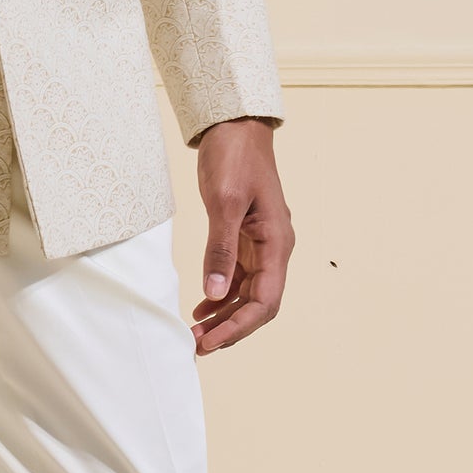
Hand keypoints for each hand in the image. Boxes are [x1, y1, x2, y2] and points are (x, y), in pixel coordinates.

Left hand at [189, 119, 292, 356]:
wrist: (236, 127)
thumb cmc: (235, 158)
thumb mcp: (224, 203)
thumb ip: (220, 250)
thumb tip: (214, 294)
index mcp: (277, 243)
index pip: (265, 301)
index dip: (238, 327)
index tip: (211, 342)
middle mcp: (274, 249)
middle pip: (259, 304)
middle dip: (231, 328)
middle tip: (197, 345)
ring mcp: (261, 245)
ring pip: (248, 294)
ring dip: (224, 316)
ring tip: (196, 333)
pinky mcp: (246, 238)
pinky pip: (238, 277)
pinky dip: (220, 295)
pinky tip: (201, 307)